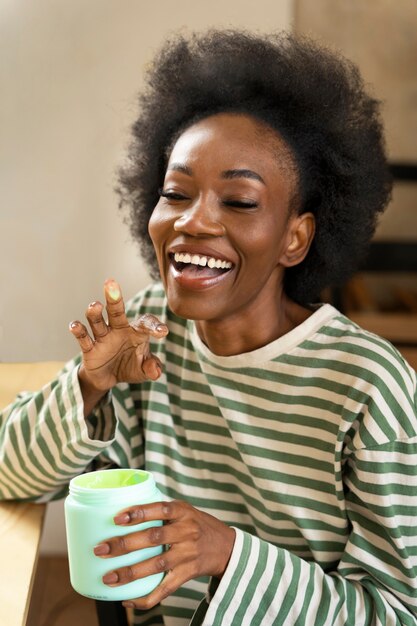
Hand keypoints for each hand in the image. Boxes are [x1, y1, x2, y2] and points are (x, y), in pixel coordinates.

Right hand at [69, 279, 168, 392]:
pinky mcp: (90, 349)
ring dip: (94, 313)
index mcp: (135, 332)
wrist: (108, 378)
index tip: (163, 332)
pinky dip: (78, 331)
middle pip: (115, 310)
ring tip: (95, 305)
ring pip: (97, 321)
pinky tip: (74, 325)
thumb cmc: (130, 366)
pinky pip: (83, 338)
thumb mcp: (144, 370)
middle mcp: (118, 329)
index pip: (145, 323)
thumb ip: (152, 368)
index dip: (154, 326)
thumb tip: (155, 370)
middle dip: (113, 297)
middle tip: (110, 282)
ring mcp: (103, 337)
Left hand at [93, 500, 235, 609]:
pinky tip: (127, 600)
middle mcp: (185, 532)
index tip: (116, 518)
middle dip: (124, 544)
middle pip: (153, 538)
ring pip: (156, 565)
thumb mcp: (184, 510)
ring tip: (108, 577)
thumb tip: (123, 512)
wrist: (226, 546)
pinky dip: (146, 598)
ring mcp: (186, 555)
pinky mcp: (186, 574)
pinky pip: (165, 589)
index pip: (160, 509)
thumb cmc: (197, 524)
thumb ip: (160, 510)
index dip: (138, 513)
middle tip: (101, 549)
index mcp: (183, 512)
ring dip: (130, 573)